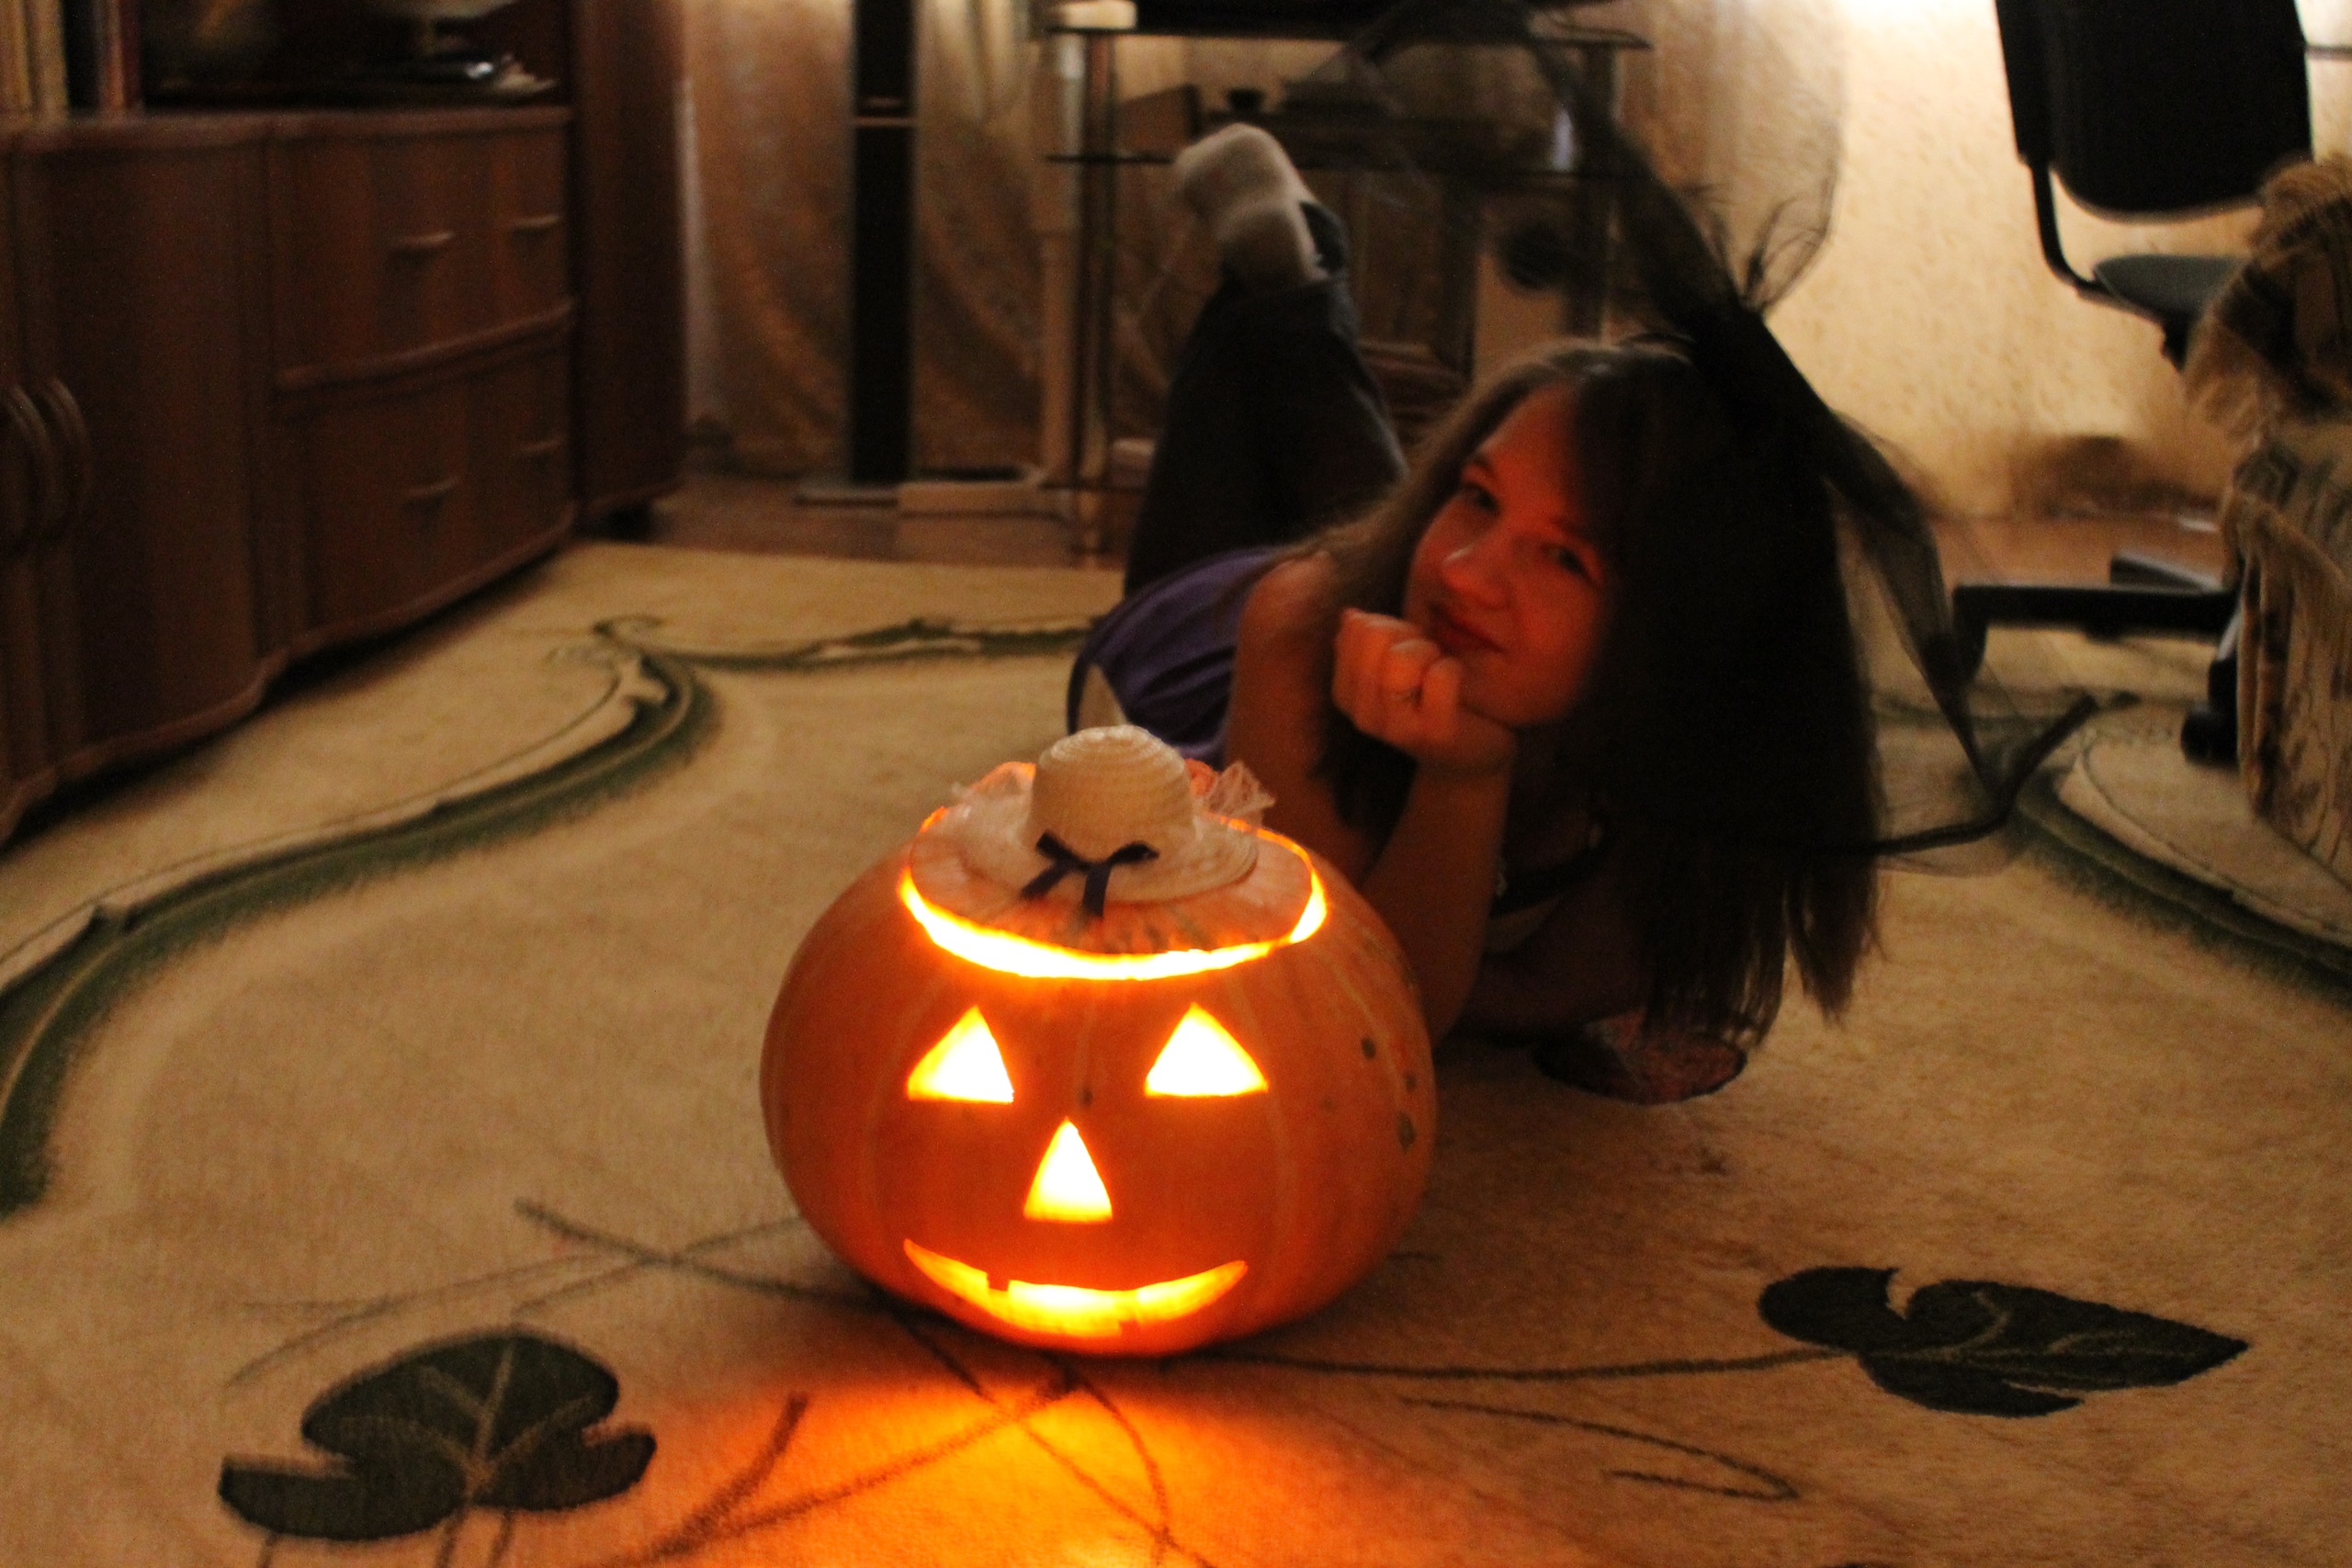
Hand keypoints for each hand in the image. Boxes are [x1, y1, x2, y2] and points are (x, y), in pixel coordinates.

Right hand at [1333, 608, 1515, 775]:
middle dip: (1409, 636)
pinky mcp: (1434, 735)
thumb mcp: (1395, 662)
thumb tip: (1350, 615)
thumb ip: (1369, 640)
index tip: (1407, 648)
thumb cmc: (1434, 697)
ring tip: (1440, 671)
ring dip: (1430, 653)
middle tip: (1428, 658)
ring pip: (1402, 659)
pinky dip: (1455, 670)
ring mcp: (1395, 729)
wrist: (1470, 754)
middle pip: (1375, 637)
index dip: (1391, 625)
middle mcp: (1362, 715)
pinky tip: (1458, 687)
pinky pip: (1441, 675)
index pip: (1357, 628)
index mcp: (1346, 693)